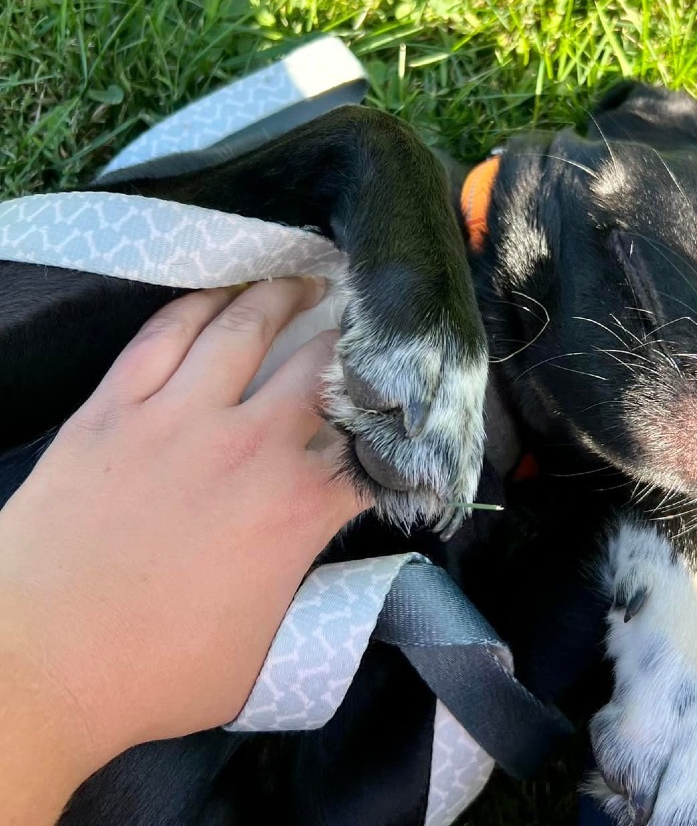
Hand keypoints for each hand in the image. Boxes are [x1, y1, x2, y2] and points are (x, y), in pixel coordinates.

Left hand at [0, 278, 368, 816]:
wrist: (36, 667)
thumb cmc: (155, 673)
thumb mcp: (267, 651)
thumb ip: (309, 591)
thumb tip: (324, 553)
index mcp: (298, 509)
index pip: (370, 446)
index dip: (397, 421)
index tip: (404, 406)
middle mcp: (250, 446)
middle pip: (320, 365)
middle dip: (352, 336)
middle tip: (363, 317)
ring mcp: (178, 418)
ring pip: (243, 329)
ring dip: (281, 296)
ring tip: (302, 280)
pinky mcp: (114, 408)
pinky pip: (164, 334)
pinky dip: (199, 305)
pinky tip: (220, 294)